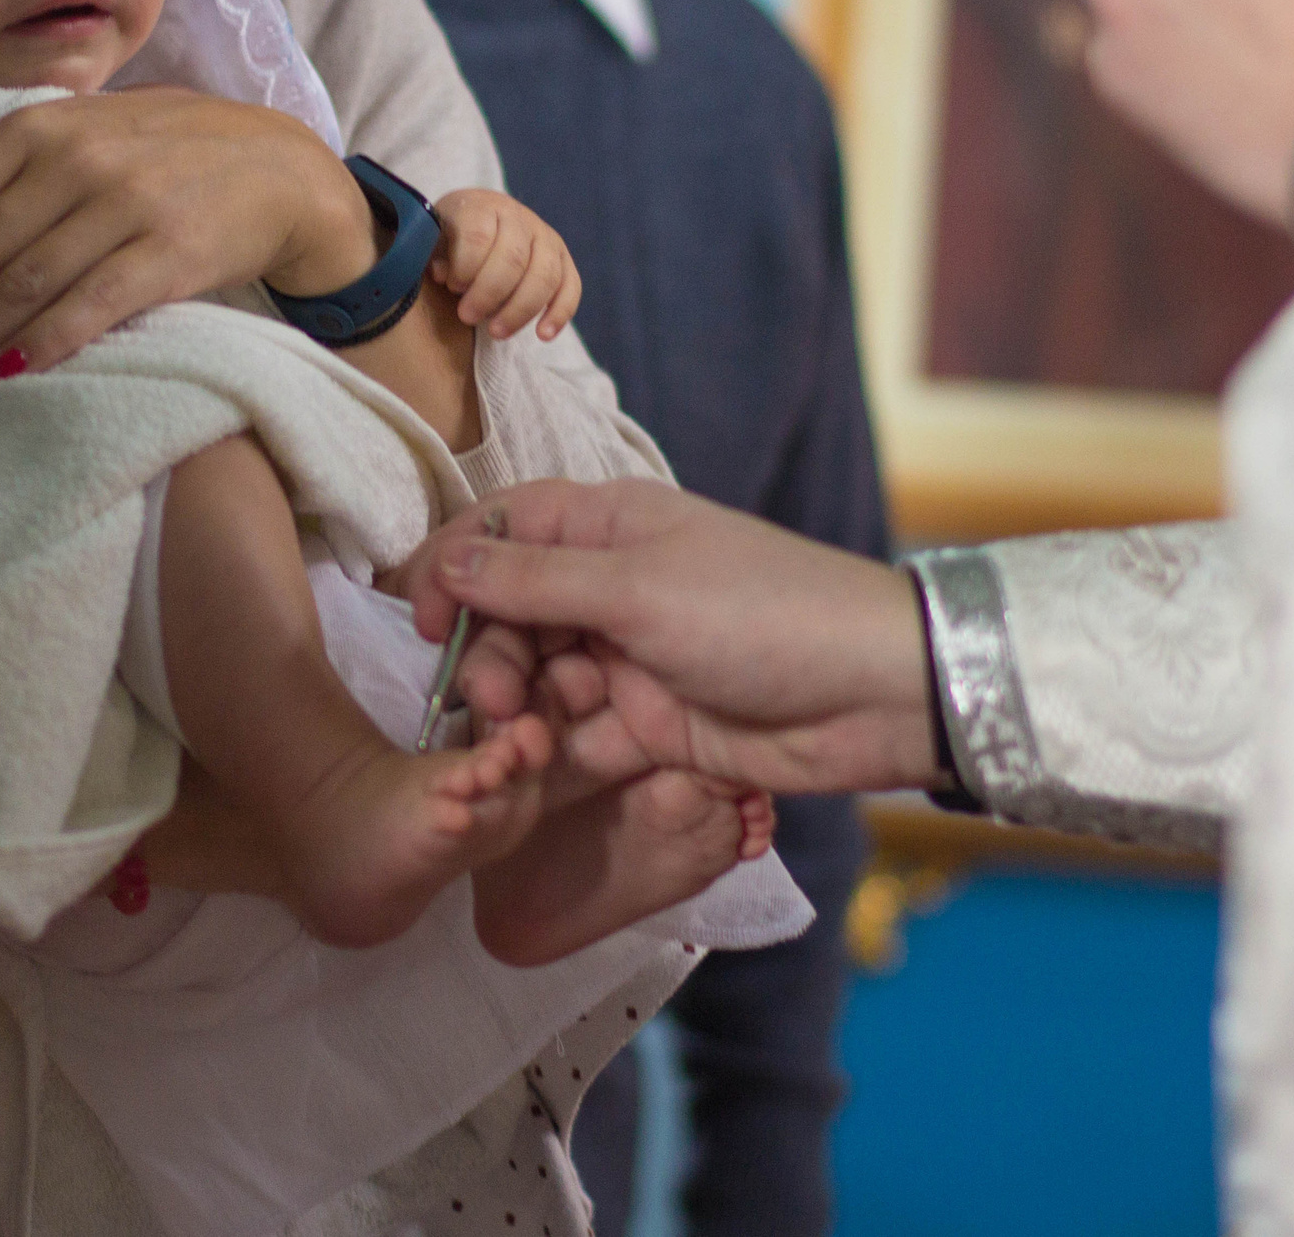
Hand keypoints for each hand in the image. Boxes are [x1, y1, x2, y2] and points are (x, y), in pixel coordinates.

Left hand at [0, 88, 376, 409]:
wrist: (279, 170)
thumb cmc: (161, 159)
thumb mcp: (73, 141)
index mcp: (32, 130)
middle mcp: (68, 161)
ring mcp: (119, 205)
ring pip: (14, 288)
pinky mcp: (168, 252)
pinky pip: (88, 305)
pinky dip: (38, 344)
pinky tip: (0, 379)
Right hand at [402, 480, 939, 795]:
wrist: (873, 696)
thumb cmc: (765, 615)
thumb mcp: (640, 590)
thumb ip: (535, 581)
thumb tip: (445, 559)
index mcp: (611, 526)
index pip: (503, 528)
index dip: (453, 565)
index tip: (419, 617)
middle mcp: (613, 585)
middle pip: (509, 610)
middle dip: (485, 651)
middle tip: (490, 700)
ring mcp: (630, 657)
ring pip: (536, 676)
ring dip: (515, 705)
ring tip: (520, 737)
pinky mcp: (648, 724)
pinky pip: (574, 732)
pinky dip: (552, 748)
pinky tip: (541, 766)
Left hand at [428, 189, 582, 340]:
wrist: (477, 225)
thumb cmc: (449, 240)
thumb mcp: (433, 239)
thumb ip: (434, 254)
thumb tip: (444, 274)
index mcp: (482, 206)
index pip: (479, 235)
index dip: (466, 266)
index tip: (451, 287)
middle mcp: (519, 217)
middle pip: (513, 258)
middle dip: (489, 293)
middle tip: (467, 316)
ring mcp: (545, 238)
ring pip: (544, 275)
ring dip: (520, 309)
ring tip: (496, 333)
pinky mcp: (563, 260)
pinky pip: (571, 287)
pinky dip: (559, 313)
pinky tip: (542, 335)